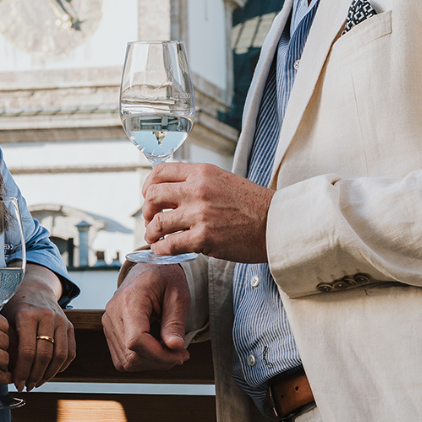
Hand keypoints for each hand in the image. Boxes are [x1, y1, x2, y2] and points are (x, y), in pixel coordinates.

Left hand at [3, 264, 74, 391]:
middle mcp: (47, 316)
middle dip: (35, 376)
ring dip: (49, 374)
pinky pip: (70, 352)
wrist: (35, 290)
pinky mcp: (70, 326)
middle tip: (27, 386)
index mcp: (28, 315)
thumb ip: (9, 344)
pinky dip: (61, 367)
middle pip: (44, 355)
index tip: (17, 383)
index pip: (27, 351)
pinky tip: (49, 373)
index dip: (22, 371)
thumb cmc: (16, 308)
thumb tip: (9, 372)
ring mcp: (61, 320)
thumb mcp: (6, 321)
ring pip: (60, 355)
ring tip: (37, 382)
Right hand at [102, 263, 190, 371]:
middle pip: (130, 355)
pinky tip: (155, 348)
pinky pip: (122, 358)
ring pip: (125, 362)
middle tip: (180, 352)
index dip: (160, 355)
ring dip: (150, 363)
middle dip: (159, 361)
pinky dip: (141, 359)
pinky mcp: (109, 330)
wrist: (148, 270)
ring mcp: (108, 322)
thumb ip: (175, 322)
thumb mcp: (178, 295)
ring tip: (168, 349)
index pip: (136, 341)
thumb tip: (175, 347)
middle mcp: (113, 312)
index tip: (181, 353)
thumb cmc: (164, 278)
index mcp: (130, 299)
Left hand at [142, 162, 272, 263]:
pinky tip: (165, 250)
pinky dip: (161, 249)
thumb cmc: (253, 205)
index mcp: (202, 172)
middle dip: (146, 210)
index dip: (148, 185)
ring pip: (157, 221)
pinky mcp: (203, 237)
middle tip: (150, 219)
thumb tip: (173, 193)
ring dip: (151, 232)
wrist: (276, 223)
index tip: (148, 196)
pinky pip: (169, 244)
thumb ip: (198, 183)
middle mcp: (198, 189)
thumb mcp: (223, 180)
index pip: (160, 172)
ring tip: (154, 238)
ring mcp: (200, 213)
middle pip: (153, 195)